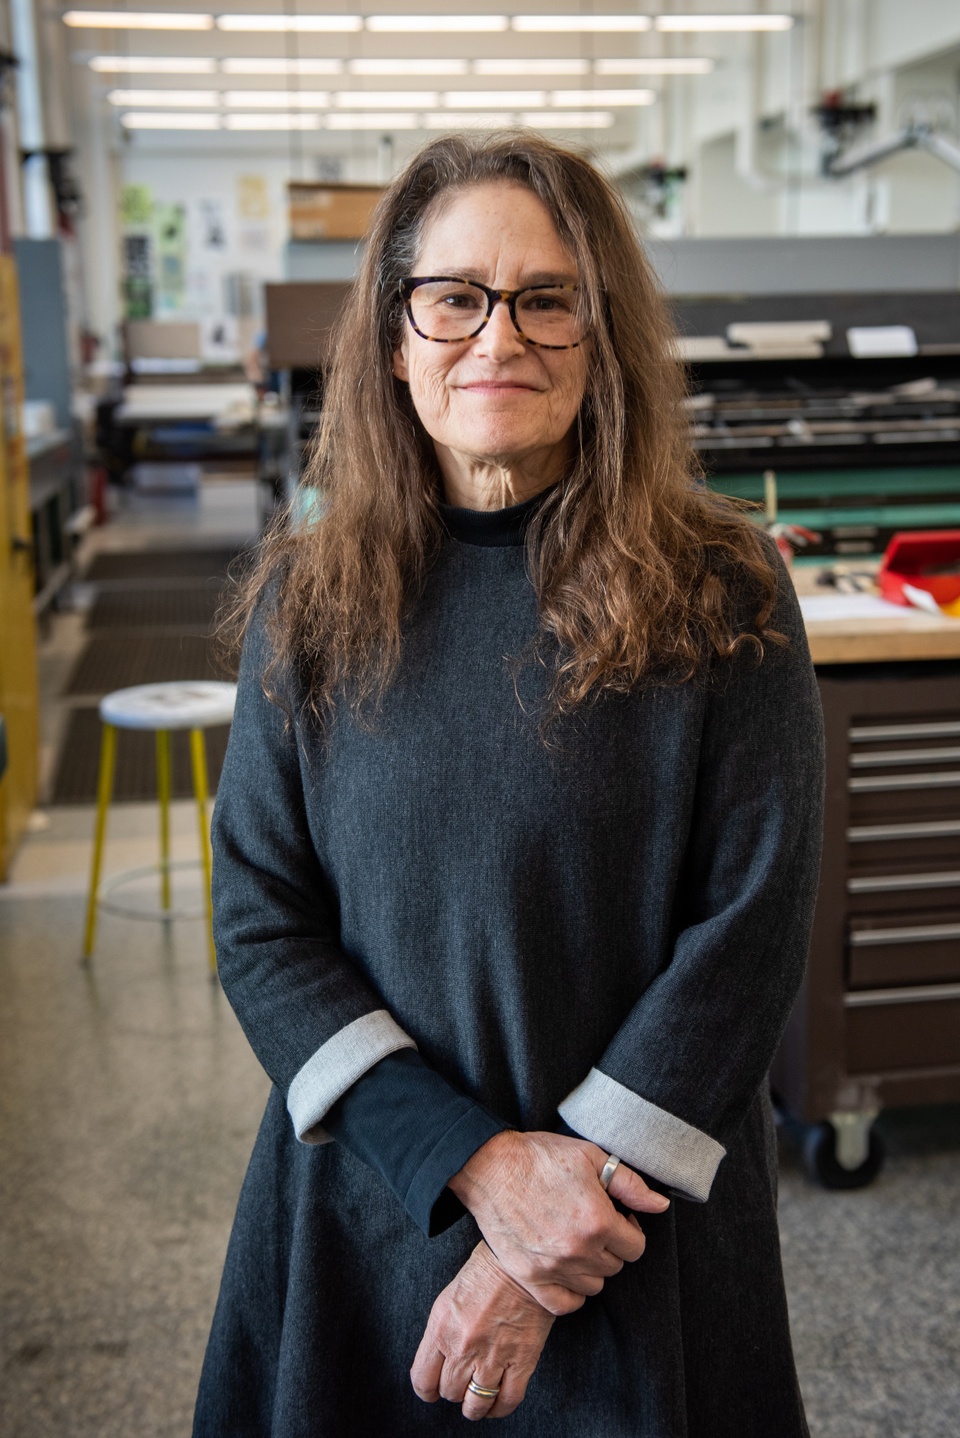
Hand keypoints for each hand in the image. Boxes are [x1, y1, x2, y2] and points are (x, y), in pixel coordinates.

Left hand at [411, 1242, 554, 1421]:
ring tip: (478, 1398)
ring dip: (475, 1405)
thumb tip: (438, 1363)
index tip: (433, 1390)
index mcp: (441, 1328)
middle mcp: (463, 1346)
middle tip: (462, 1382)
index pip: (423, 1380)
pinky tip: (498, 1401)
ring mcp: (493, 1356)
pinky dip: (500, 1408)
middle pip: (449, 1392)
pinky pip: (507, 1401)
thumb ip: (441, 1334)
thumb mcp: (448, 1299)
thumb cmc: (485, 1273)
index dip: (427, 1390)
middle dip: (454, 1390)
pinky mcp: (521, 1360)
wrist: (521, 1262)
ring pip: (475, 1404)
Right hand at [448, 1131, 668, 1314]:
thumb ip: (630, 1185)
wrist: (490, 1166)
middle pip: (616, 1267)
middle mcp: (579, 1251)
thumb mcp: (590, 1157)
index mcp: (598, 1221)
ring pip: (593, 1286)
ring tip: (576, 1242)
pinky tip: (565, 1269)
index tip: (615, 1217)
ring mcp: (553, 1269)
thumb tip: (660, 1206)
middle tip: (592, 1225)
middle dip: (611, 1246)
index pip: (636, 1247)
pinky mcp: (530, 1278)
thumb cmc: (540, 1157)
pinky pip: (565, 1304)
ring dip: (591, 1267)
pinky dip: (570, 1292)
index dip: (629, 1229)